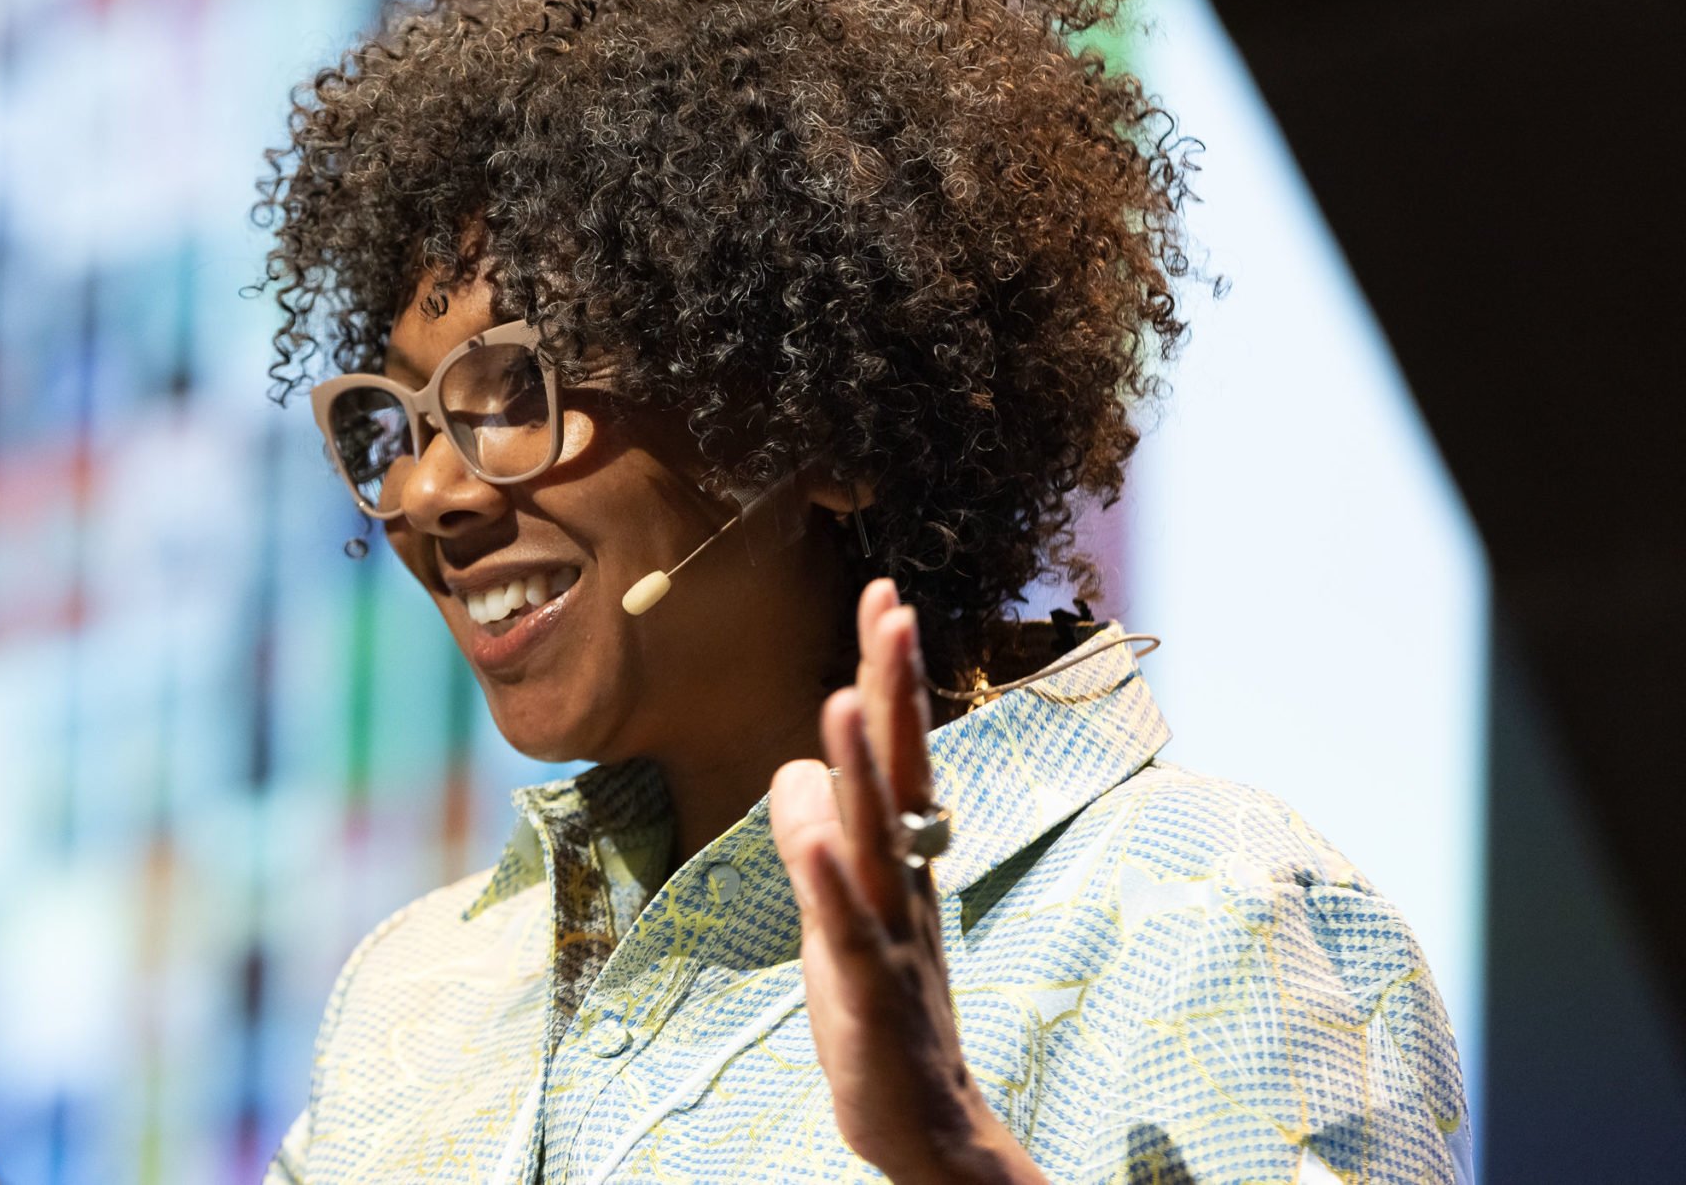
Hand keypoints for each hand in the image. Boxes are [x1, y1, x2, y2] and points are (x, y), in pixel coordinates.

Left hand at [768, 580, 1047, 1184]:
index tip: (886, 596)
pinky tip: (816, 835)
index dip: (890, 677)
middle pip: (900, 769)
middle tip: (891, 604)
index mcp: (900, 855)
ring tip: (843, 694)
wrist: (923, 1121)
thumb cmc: (878, 1002)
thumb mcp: (835, 906)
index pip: (896, 749)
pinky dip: (829, 878)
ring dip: (860, 766)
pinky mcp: (866, 987)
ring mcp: (890, 929)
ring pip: (876, 835)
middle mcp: (904, 877)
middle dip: (893, 686)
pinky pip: (845, 924)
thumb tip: (795, 766)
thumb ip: (818, 833)